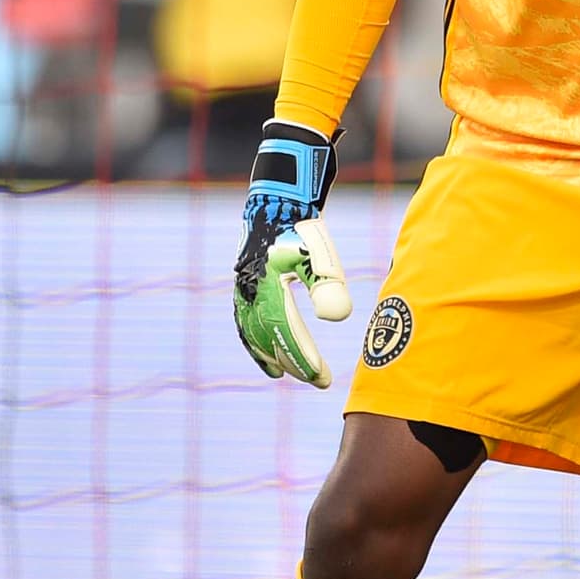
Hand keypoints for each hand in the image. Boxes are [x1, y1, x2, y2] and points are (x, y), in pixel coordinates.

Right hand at [233, 118, 351, 388]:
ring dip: (268, 354)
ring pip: (252, 332)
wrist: (277, 198)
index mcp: (266, 287)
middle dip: (293, 361)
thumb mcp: (318, 253)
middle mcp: (249, 292)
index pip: (286, 334)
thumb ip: (326, 284)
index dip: (303, 358)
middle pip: (269, 338)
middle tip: (317, 380)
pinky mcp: (244, 284)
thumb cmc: (302, 226)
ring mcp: (243, 288)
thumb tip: (336, 319)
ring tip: (282, 373)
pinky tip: (263, 349)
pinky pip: (244, 320)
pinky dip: (253, 340)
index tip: (323, 379)